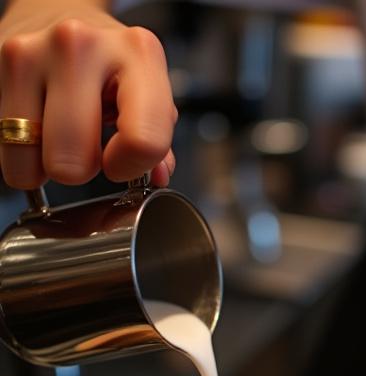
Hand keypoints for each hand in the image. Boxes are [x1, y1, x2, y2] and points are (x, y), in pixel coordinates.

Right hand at [0, 1, 176, 188]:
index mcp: (136, 53)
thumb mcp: (144, 92)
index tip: (120, 163)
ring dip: (43, 165)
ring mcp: (29, 53)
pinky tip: (34, 126)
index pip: (142, 141)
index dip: (130, 169)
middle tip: (84, 148)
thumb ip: (157, 140)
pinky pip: (3, 147)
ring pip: (29, 163)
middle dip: (80, 171)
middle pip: (73, 164)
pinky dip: (19, 153)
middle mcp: (79, 45)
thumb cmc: (105, 63)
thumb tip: (158, 176)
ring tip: (56, 134)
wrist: (55, 10)